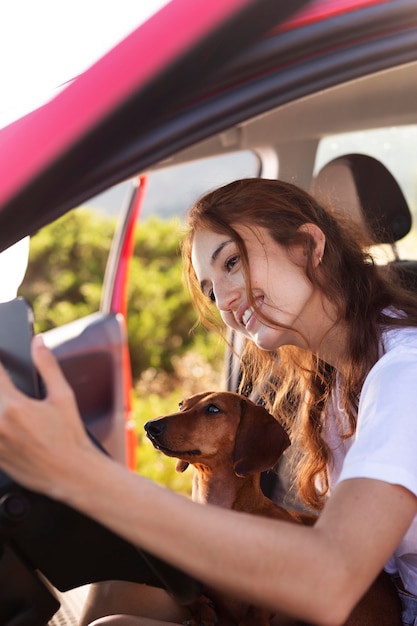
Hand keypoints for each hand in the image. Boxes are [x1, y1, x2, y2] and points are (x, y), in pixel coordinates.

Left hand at [0, 334, 94, 497]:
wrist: (72, 474)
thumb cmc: (70, 437)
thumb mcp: (63, 397)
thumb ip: (48, 366)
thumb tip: (38, 343)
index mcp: (15, 405)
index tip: (2, 358)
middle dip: (0, 388)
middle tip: (11, 395)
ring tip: (11, 411)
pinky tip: (9, 427)